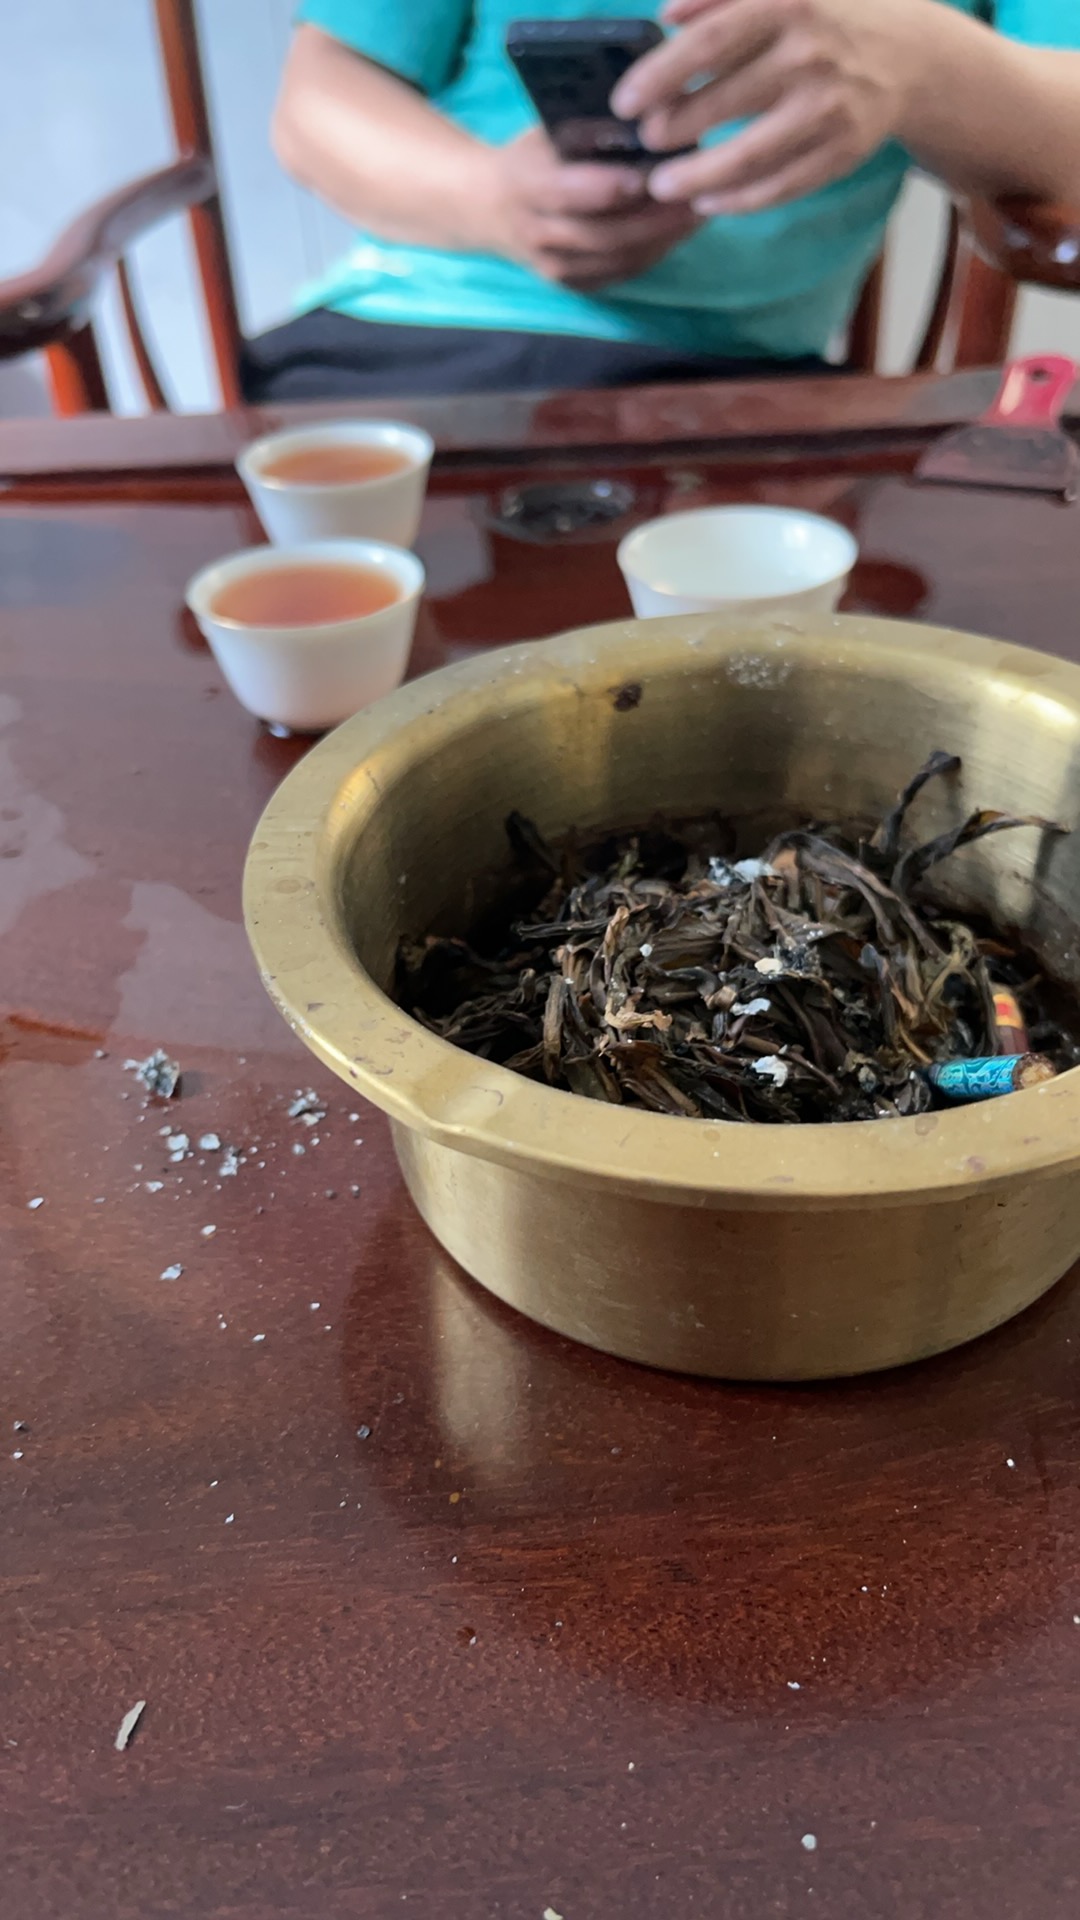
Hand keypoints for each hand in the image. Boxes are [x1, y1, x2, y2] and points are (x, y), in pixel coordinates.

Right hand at [486, 126, 699, 290]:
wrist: (485, 207)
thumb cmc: (528, 156)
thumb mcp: (546, 130)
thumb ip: (589, 129)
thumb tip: (654, 111)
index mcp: (524, 185)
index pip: (569, 192)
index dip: (611, 188)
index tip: (652, 174)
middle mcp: (536, 233)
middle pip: (602, 235)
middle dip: (653, 219)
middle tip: (695, 197)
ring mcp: (552, 266)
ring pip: (615, 261)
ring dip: (661, 240)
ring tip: (697, 214)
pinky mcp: (570, 285)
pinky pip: (618, 275)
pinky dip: (651, 255)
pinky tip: (677, 234)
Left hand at [611, 0, 931, 213]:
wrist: (907, 55)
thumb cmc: (824, 19)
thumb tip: (666, 16)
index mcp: (788, 3)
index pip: (710, 42)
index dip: (660, 75)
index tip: (624, 102)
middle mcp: (810, 55)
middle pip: (723, 103)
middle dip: (673, 129)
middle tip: (645, 141)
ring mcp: (829, 108)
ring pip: (748, 156)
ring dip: (696, 177)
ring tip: (661, 185)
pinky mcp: (842, 151)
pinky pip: (780, 186)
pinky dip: (737, 199)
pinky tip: (706, 200)